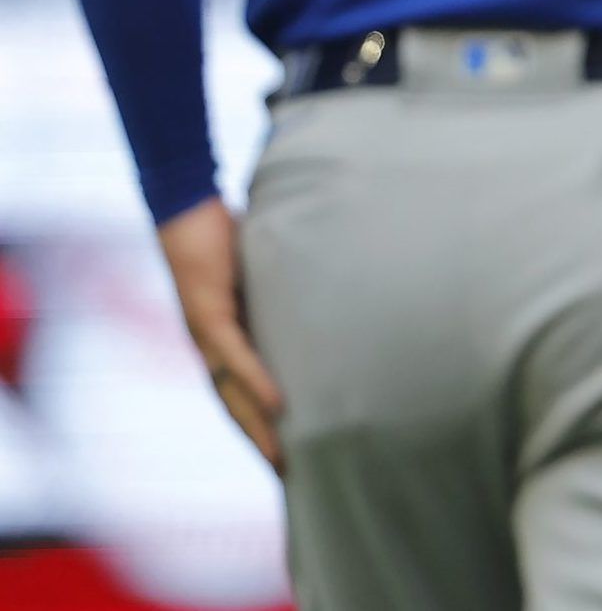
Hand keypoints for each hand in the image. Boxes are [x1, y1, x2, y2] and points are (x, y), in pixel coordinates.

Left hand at [157, 195, 284, 470]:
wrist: (184, 210)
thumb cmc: (225, 236)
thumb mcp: (263, 272)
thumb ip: (284, 291)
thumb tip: (331, 296)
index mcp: (225, 342)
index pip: (243, 396)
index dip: (264, 428)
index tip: (289, 457)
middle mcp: (212, 349)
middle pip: (237, 408)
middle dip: (263, 444)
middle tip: (291, 476)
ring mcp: (207, 336)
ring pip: (232, 394)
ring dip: (258, 429)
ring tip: (282, 457)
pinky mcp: (206, 316)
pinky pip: (234, 356)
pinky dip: (255, 381)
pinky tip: (276, 404)